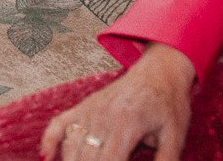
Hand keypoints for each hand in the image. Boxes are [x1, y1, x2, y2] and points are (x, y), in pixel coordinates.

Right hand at [39, 44, 194, 160]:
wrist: (160, 71)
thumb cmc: (169, 103)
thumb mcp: (175, 136)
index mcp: (127, 124)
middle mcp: (104, 116)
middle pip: (86, 157)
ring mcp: (90, 109)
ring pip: (71, 145)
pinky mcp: (84, 106)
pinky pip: (59, 123)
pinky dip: (49, 140)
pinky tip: (47, 156)